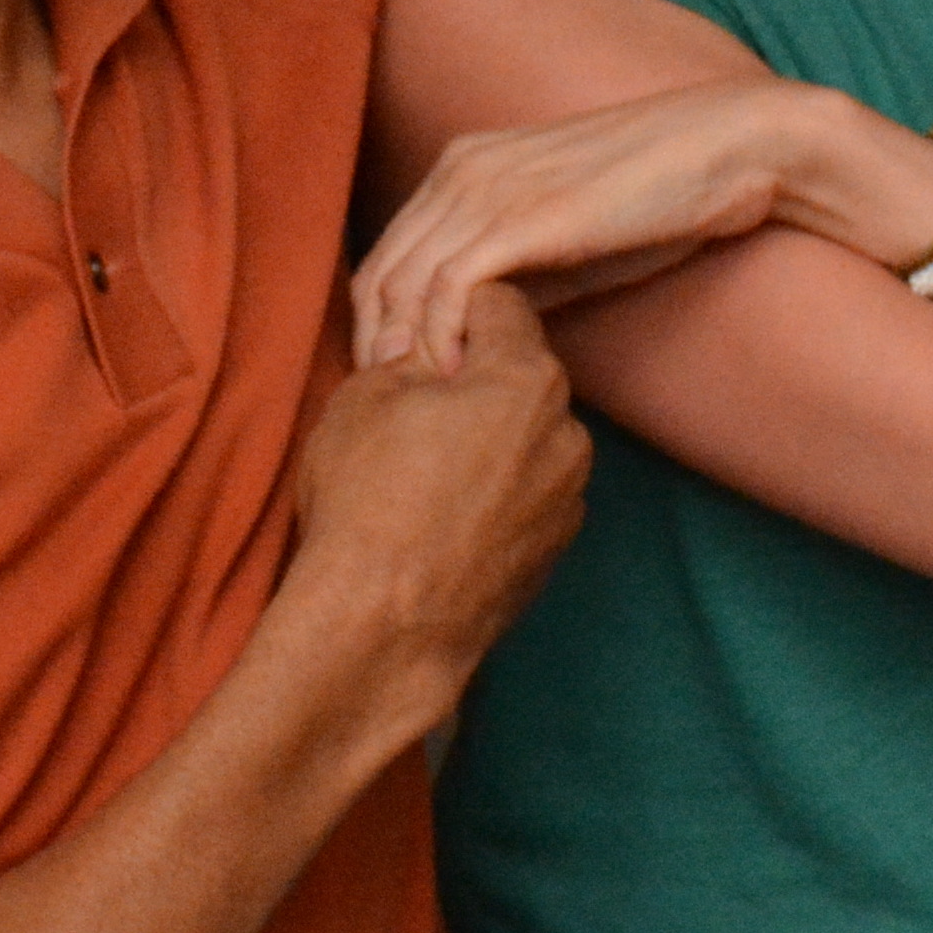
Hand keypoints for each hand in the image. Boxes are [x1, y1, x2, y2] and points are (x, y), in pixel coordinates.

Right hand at [281, 286, 588, 722]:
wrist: (382, 627)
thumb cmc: (367, 501)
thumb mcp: (364, 397)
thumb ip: (406, 356)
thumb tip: (421, 350)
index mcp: (527, 378)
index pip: (500, 305)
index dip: (451, 315)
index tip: (415, 345)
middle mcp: (567, 432)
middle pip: (522, 375)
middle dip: (475, 380)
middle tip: (412, 411)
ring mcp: (568, 498)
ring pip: (528, 438)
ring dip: (490, 439)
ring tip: (424, 475)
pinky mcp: (555, 551)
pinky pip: (528, 495)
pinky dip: (496, 494)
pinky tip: (444, 518)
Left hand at [353, 81, 932, 375]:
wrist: (725, 150)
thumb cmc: (658, 199)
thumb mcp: (570, 237)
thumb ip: (519, 274)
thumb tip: (482, 333)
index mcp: (464, 166)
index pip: (388, 256)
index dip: (378, 326)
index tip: (389, 389)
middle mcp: (460, 170)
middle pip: (380, 274)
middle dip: (374, 349)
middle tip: (383, 415)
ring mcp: (484, 189)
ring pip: (402, 285)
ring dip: (401, 355)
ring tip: (411, 412)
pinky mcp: (517, 217)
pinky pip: (447, 289)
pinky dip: (439, 341)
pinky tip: (451, 383)